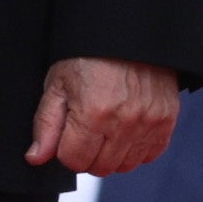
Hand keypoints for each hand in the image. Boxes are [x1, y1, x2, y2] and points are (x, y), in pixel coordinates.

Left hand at [25, 55, 180, 177]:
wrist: (129, 33)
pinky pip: (149, 154)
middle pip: (99, 167)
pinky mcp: (166, 121)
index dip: (66, 148)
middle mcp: (123, 122)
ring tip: (107, 127)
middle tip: (87, 128)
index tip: (69, 131)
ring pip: (124, 165)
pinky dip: (136, 148)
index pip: (74, 161)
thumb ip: (46, 124)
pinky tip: (126, 129)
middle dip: (87, 153)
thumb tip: (36, 157)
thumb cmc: (89, 55)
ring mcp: (148, 123)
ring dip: (112, 154)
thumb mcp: (58, 84)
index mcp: (92, 113)